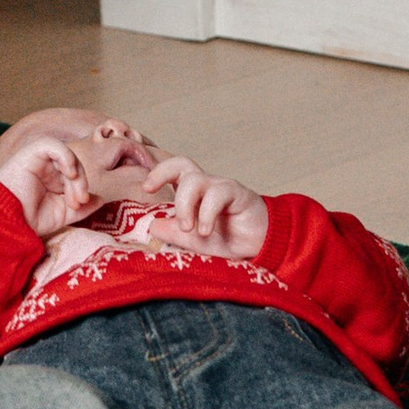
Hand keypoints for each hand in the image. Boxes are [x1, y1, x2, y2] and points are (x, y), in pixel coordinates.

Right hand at [0, 135, 96, 235]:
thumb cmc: (30, 220)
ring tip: (74, 195)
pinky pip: (53, 144)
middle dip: (80, 183)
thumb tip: (101, 199)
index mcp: (52, 180)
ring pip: (67, 155)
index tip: (80, 205)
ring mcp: (38, 159)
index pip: (76, 175)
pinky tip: (69, 173)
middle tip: (78, 201)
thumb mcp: (62, 214)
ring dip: (76, 174)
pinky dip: (65, 156)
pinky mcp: (31, 151)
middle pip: (74, 165)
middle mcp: (46, 167)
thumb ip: (82, 207)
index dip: (82, 187)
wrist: (8, 221)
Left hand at [134, 156, 268, 258]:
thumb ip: (175, 234)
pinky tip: (205, 231)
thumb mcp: (196, 242)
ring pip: (194, 180)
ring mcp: (221, 187)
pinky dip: (206, 213)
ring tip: (189, 228)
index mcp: (193, 193)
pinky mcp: (238, 193)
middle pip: (181, 163)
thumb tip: (152, 226)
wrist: (262, 245)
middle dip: (161, 173)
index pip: (173, 171)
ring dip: (184, 204)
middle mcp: (206, 185)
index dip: (157, 173)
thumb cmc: (229, 239)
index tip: (146, 188)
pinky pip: (216, 194)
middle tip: (150, 191)